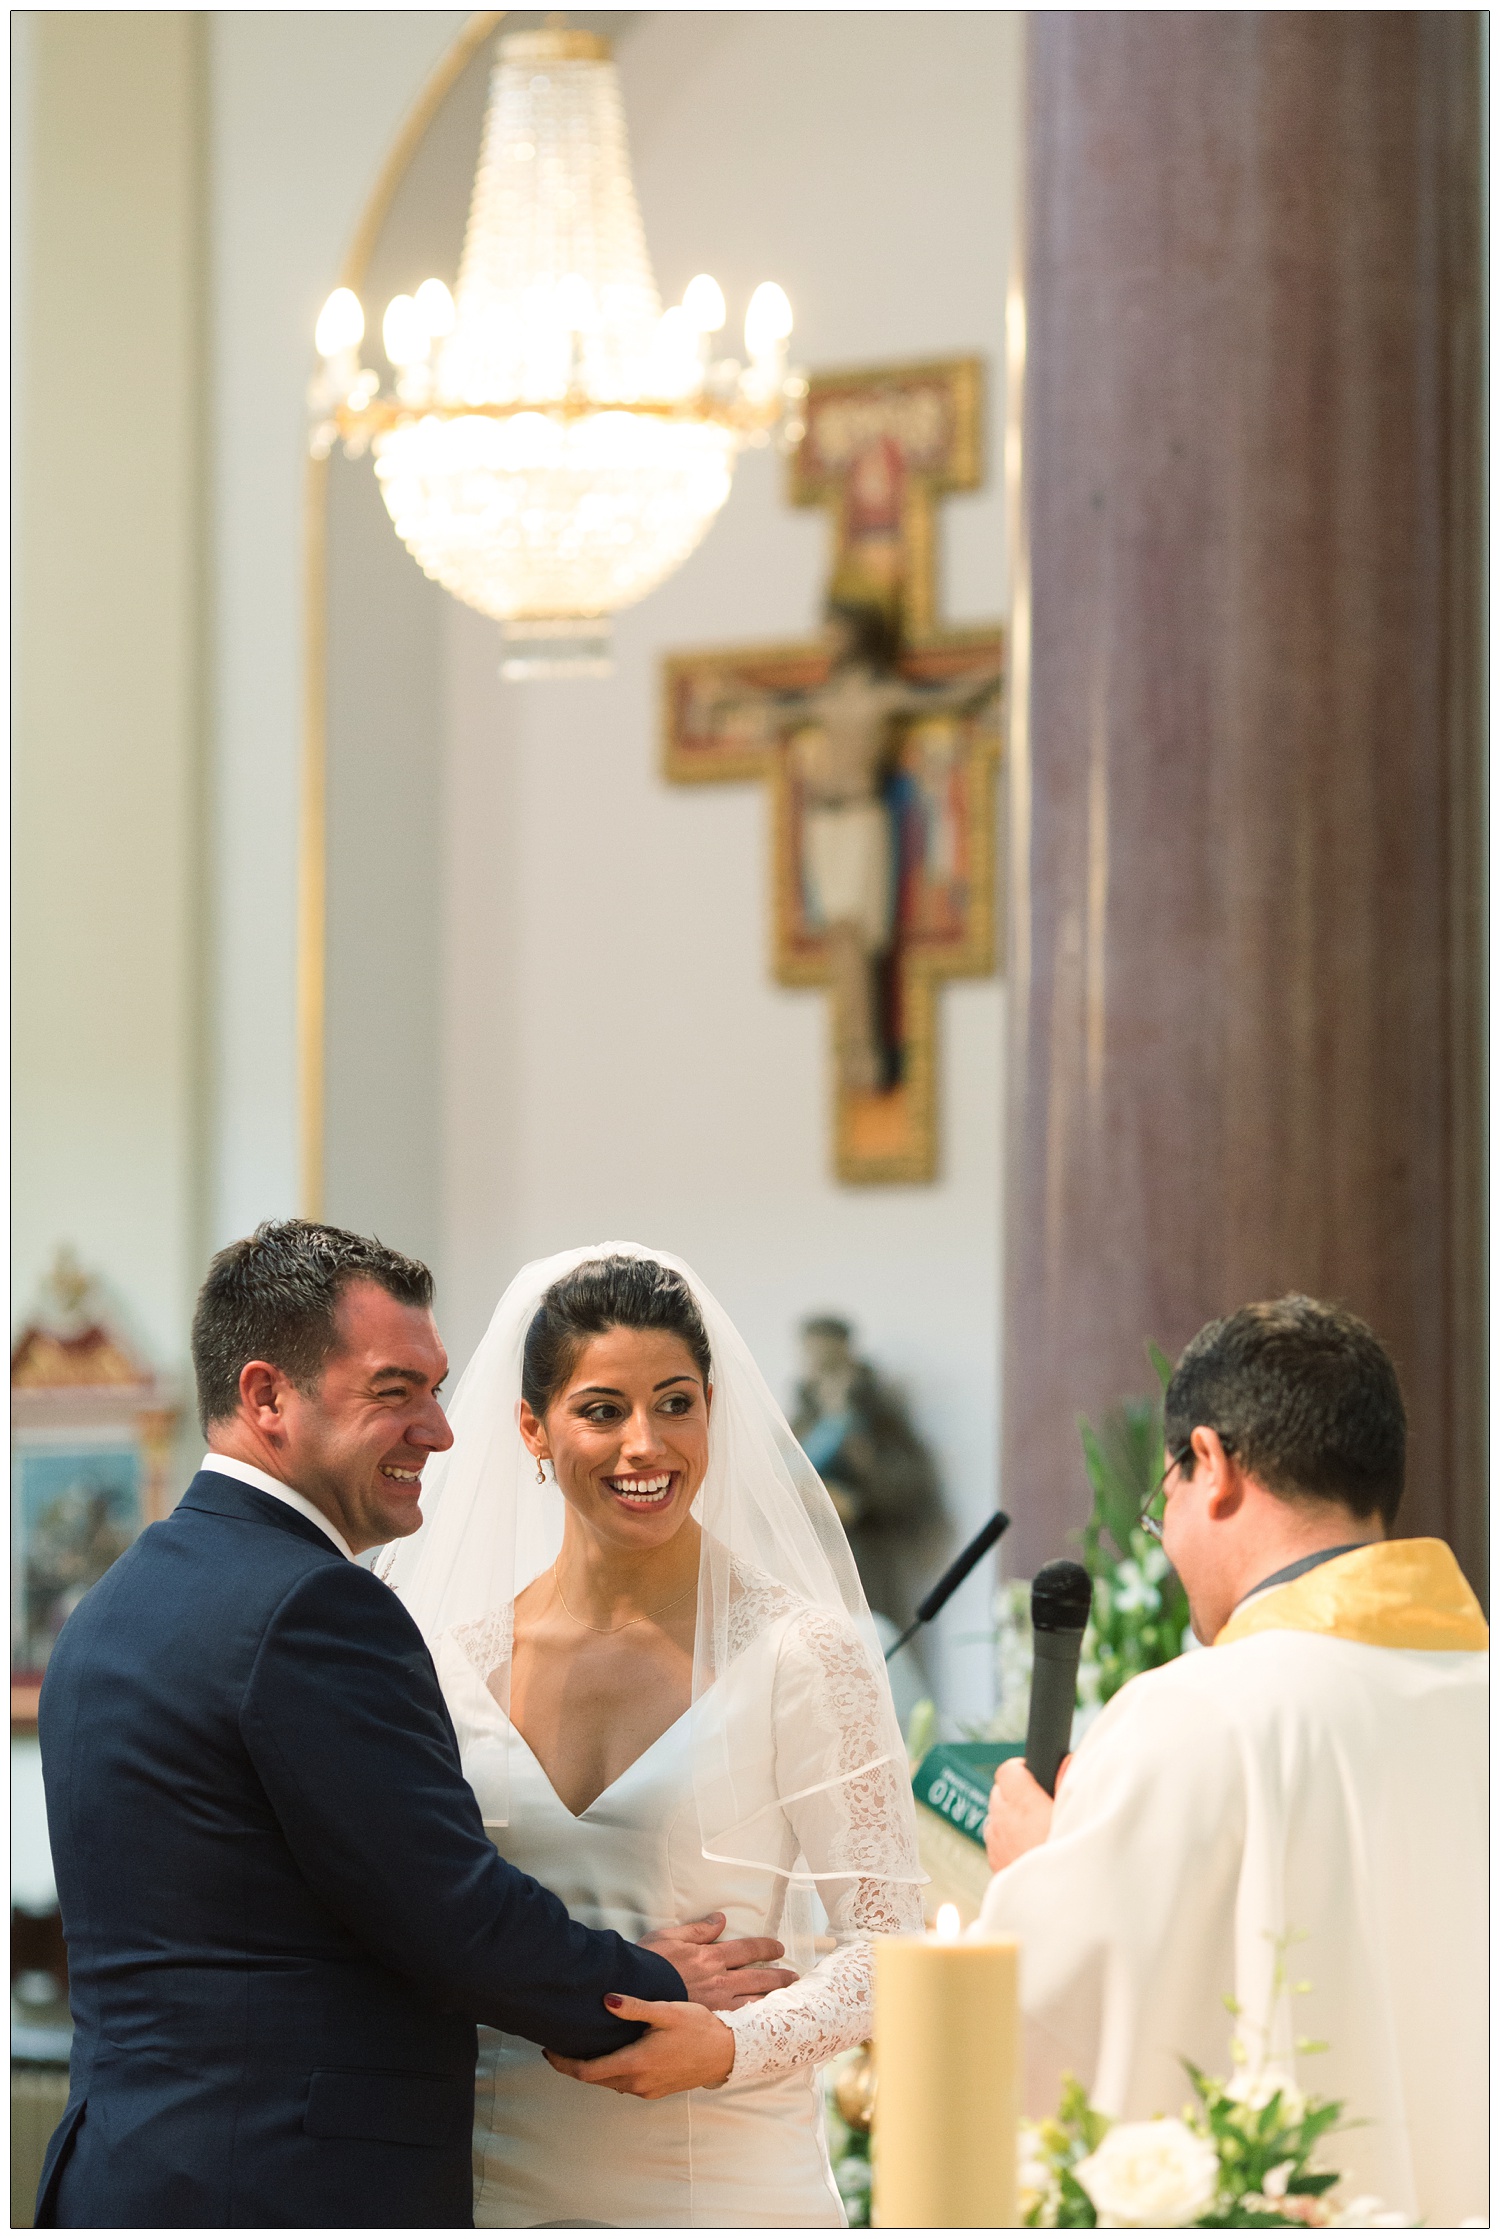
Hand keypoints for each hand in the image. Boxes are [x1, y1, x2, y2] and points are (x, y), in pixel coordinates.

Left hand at [545, 1996, 734, 2098]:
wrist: (727, 2053)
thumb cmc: (698, 2028)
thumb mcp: (666, 2011)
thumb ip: (634, 2007)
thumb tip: (605, 1999)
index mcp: (635, 2064)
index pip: (586, 2071)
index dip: (563, 2062)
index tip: (549, 2048)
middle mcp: (637, 2083)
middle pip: (594, 2079)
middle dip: (574, 2064)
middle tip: (561, 2042)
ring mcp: (646, 2090)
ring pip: (609, 2082)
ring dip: (594, 2068)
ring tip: (583, 2045)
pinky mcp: (656, 2091)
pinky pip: (624, 2084)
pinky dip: (611, 2071)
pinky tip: (612, 2053)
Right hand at [639, 1912, 796, 2010]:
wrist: (631, 1994)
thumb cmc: (646, 1964)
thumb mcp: (668, 1937)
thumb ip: (697, 1930)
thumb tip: (720, 1919)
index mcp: (711, 1956)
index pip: (748, 1949)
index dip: (766, 1948)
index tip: (778, 1948)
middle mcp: (720, 1981)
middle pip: (759, 1977)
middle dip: (779, 1976)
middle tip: (793, 1976)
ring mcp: (717, 2006)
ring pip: (754, 2003)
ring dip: (773, 2000)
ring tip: (787, 2000)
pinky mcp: (709, 2026)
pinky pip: (740, 2024)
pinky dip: (756, 2022)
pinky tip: (765, 2024)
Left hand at [984, 1753, 1071, 1871]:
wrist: (1064, 1912)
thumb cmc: (1075, 1864)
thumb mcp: (1079, 1817)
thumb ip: (1070, 1783)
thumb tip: (1065, 1761)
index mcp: (1025, 1806)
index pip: (1008, 1770)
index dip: (1022, 1769)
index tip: (1035, 1776)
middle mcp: (1004, 1823)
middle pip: (999, 1792)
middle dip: (1016, 1793)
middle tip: (1039, 1802)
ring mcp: (996, 1845)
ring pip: (994, 1817)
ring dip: (1009, 1817)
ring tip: (1034, 1827)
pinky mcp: (995, 1866)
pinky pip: (994, 1841)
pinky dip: (1006, 1839)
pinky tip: (1028, 1848)